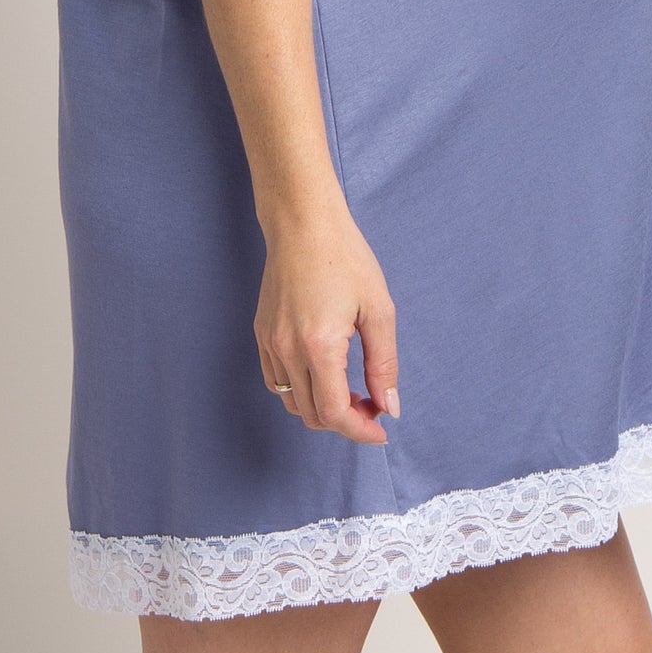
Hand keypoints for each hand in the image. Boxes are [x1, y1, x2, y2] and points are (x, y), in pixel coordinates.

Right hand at [254, 197, 400, 442]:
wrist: (303, 222)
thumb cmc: (345, 257)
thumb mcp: (378, 309)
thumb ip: (384, 363)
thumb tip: (390, 405)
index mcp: (318, 347)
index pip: (334, 413)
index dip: (360, 430)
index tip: (381, 429)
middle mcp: (287, 350)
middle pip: (312, 414)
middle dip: (346, 420)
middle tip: (373, 404)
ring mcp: (269, 342)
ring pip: (292, 402)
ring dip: (322, 408)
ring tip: (351, 390)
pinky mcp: (262, 333)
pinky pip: (276, 381)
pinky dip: (300, 391)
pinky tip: (324, 373)